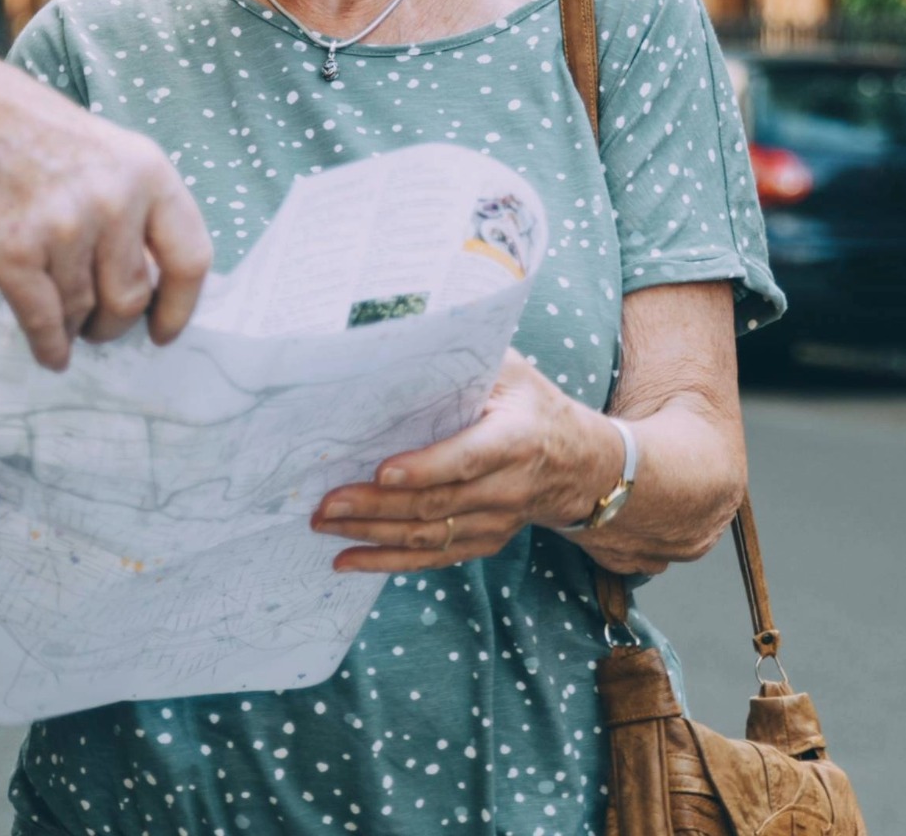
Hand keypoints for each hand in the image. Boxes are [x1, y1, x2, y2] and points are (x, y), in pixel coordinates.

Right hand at [0, 51, 210, 368]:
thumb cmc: (34, 137)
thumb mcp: (109, 155)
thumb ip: (138, 213)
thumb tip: (154, 288)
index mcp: (147, 172)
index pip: (189, 259)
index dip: (180, 306)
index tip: (163, 331)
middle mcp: (111, 200)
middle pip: (132, 297)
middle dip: (115, 324)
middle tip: (100, 326)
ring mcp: (62, 226)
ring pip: (83, 312)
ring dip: (75, 328)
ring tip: (63, 319)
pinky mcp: (11, 252)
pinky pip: (43, 322)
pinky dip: (48, 346)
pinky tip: (50, 351)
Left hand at [311, 353, 621, 573]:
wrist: (582, 464)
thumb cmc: (533, 405)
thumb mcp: (514, 371)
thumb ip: (470, 360)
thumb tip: (405, 342)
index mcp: (516, 439)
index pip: (468, 458)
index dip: (425, 469)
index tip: (381, 471)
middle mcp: (507, 487)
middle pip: (436, 504)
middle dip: (377, 506)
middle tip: (326, 503)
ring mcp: (495, 521)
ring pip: (428, 536)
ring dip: (372, 534)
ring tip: (323, 524)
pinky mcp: (483, 542)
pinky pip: (432, 558)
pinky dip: (386, 563)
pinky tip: (345, 560)